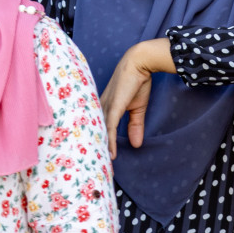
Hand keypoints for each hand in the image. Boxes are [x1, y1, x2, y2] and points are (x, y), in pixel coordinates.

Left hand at [101, 37, 173, 158]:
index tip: (100, 160)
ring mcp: (105, 107)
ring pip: (100, 133)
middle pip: (94, 133)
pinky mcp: (113, 106)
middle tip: (97, 169)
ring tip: (102, 166)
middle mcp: (101, 108)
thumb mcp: (137, 109)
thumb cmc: (136, 83)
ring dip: (101, 150)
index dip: (98, 145)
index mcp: (104, 108)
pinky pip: (109, 126)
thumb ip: (135, 125)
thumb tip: (136, 144)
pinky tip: (109, 152)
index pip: (98, 130)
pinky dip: (109, 140)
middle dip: (96, 151)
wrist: (138, 64)